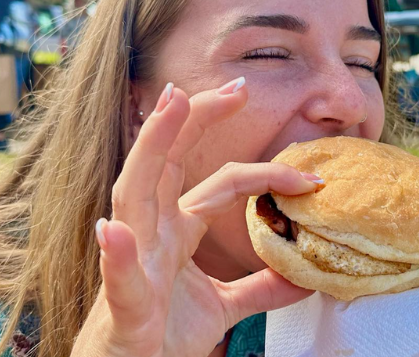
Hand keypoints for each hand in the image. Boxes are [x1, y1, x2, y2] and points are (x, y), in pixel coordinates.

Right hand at [71, 79, 316, 356]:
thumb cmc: (160, 336)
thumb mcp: (222, 307)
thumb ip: (259, 288)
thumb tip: (303, 274)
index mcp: (174, 232)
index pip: (218, 183)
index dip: (261, 171)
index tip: (306, 174)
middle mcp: (151, 236)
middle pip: (167, 164)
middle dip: (194, 119)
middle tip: (234, 87)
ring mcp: (133, 264)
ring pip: (135, 196)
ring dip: (149, 151)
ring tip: (169, 108)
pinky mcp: (124, 308)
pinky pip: (119, 278)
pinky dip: (115, 254)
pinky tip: (112, 230)